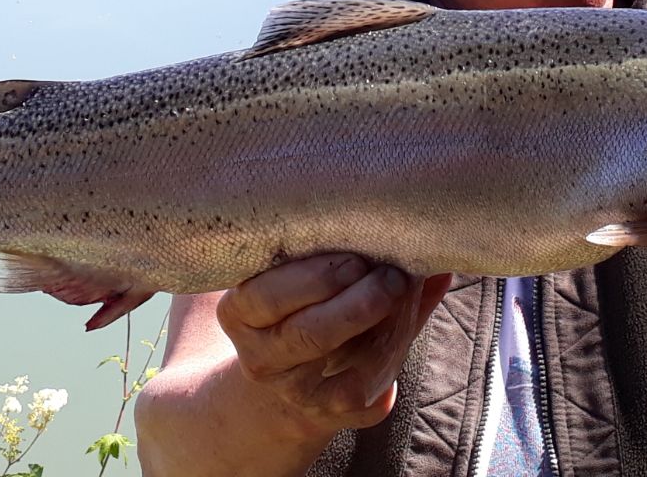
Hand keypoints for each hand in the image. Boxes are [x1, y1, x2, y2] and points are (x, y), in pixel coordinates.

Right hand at [216, 253, 451, 437]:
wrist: (276, 374)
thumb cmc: (289, 303)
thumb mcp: (284, 276)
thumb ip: (331, 251)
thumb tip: (397, 229)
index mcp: (240, 313)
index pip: (265, 297)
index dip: (314, 278)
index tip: (355, 259)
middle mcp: (261, 358)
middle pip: (306, 336)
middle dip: (356, 306)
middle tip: (391, 277)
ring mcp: (294, 392)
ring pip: (340, 375)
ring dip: (383, 334)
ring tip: (406, 296)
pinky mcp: (328, 416)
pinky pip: (363, 402)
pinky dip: (389, 368)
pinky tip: (404, 333)